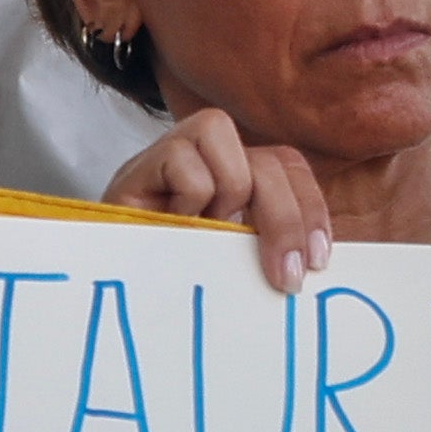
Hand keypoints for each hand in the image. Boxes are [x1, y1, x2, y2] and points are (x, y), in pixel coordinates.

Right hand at [110, 105, 330, 290]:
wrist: (113, 286)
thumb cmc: (176, 278)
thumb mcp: (235, 259)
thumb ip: (269, 243)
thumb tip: (318, 257)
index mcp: (237, 173)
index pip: (287, 164)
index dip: (310, 207)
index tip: (317, 261)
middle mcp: (209, 156)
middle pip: (268, 160)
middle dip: (286, 220)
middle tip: (286, 277)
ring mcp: (174, 153)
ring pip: (228, 145)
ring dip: (227, 199)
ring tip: (203, 232)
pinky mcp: (141, 164)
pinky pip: (187, 166)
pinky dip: (189, 202)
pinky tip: (169, 225)